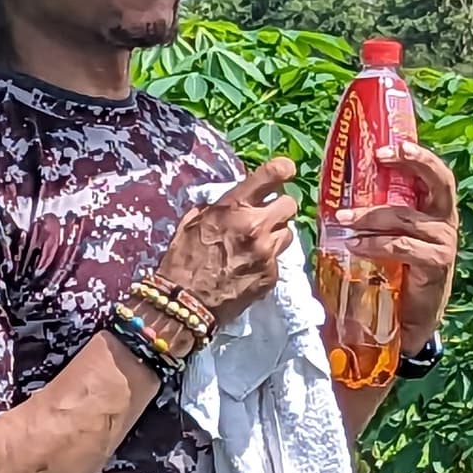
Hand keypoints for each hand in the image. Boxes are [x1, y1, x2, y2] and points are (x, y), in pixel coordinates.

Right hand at [154, 157, 300, 317]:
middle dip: (279, 208)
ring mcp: (267, 252)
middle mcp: (256, 226)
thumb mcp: (192, 224)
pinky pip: (278, 260)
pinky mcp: (272, 275)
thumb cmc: (183, 260)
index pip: (270, 176)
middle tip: (266, 217)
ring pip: (288, 233)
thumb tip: (229, 202)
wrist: (185, 303)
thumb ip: (216, 208)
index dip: (282, 169)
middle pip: (290, 204)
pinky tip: (249, 269)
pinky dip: (267, 262)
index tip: (286, 170)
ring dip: (276, 235)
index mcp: (234, 208)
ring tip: (257, 246)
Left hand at [322, 140, 461, 347]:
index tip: (390, 144)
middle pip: (439, 181)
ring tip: (341, 218)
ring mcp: (444, 242)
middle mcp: (445, 221)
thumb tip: (339, 194)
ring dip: (369, 215)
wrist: (408, 324)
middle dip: (413, 162)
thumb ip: (377, 216)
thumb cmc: (395, 276)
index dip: (417, 155)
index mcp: (435, 210)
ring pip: (405, 217)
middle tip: (381, 156)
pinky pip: (402, 246)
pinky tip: (355, 246)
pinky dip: (375, 244)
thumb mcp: (387, 238)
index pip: (435, 174)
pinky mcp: (437, 264)